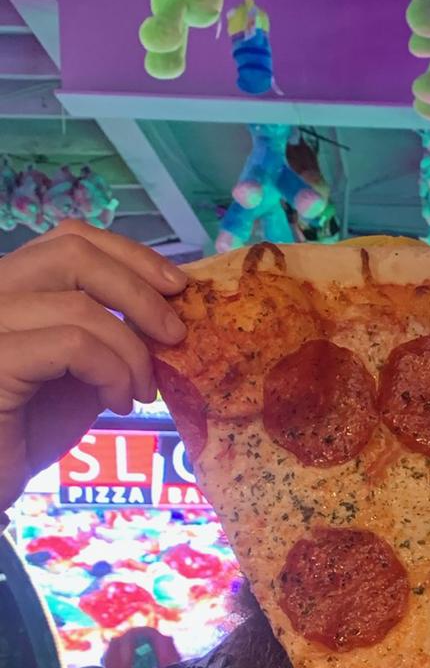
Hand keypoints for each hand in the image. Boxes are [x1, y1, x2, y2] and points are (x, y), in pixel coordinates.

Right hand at [0, 222, 185, 509]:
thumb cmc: (28, 429)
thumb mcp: (79, 370)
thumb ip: (108, 333)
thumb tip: (165, 311)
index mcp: (10, 285)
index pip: (70, 238)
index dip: (130, 255)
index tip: (176, 287)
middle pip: (73, 253)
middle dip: (140, 291)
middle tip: (174, 336)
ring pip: (81, 305)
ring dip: (131, 351)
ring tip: (140, 392)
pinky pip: (73, 344)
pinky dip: (112, 371)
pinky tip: (116, 402)